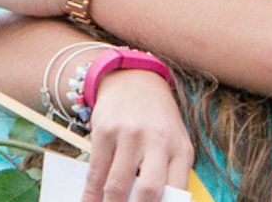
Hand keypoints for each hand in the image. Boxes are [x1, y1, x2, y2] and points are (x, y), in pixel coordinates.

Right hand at [83, 69, 194, 201]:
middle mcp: (158, 141)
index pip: (176, 191)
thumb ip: (168, 173)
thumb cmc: (157, 121)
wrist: (135, 80)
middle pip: (148, 192)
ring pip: (116, 186)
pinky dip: (90, 196)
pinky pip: (95, 173)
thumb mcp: (174, 143)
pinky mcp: (105, 132)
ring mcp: (130, 135)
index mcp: (181, 148)